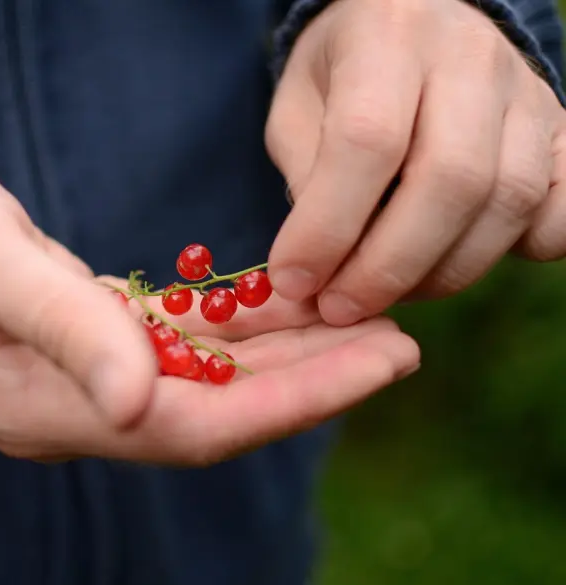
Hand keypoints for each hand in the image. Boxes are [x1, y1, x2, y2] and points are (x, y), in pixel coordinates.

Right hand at [0, 150, 418, 464]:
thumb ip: (62, 328)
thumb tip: (140, 403)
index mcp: (52, 405)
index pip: (199, 423)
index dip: (295, 400)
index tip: (381, 363)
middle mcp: (78, 407)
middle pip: (219, 410)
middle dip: (314, 381)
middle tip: (402, 344)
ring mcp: (82, 379)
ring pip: (207, 379)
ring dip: (286, 355)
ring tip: (365, 322)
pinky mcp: (85, 343)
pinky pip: (178, 346)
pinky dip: (234, 328)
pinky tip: (286, 303)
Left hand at [266, 0, 565, 325]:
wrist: (416, 23)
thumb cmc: (343, 75)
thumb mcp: (297, 109)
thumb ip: (307, 178)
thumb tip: (319, 266)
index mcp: (388, 36)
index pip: (367, 141)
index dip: (327, 228)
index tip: (294, 282)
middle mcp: (470, 57)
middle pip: (449, 180)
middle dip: (387, 268)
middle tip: (339, 308)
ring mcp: (527, 94)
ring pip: (507, 202)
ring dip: (439, 273)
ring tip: (385, 292)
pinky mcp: (559, 131)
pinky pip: (561, 210)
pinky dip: (519, 252)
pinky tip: (456, 260)